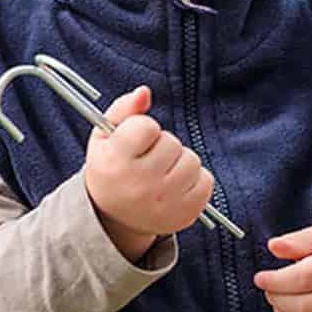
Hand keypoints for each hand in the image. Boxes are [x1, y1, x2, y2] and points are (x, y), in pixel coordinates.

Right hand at [85, 86, 214, 256]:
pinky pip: (206, 181)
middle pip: (172, 143)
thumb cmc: (111, 169)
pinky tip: (176, 186)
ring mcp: (165, 202)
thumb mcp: (105, 138)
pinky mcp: (185, 214)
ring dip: (180, 162)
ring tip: (162, 173)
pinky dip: (195, 180)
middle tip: (148, 160)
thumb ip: (122, 109)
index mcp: (115, 163)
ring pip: (191, 161)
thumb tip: (145, 91)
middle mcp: (140, 185)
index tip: (135, 142)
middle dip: (163, 146)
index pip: (146, 127)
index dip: (143, 129)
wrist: (115, 219)